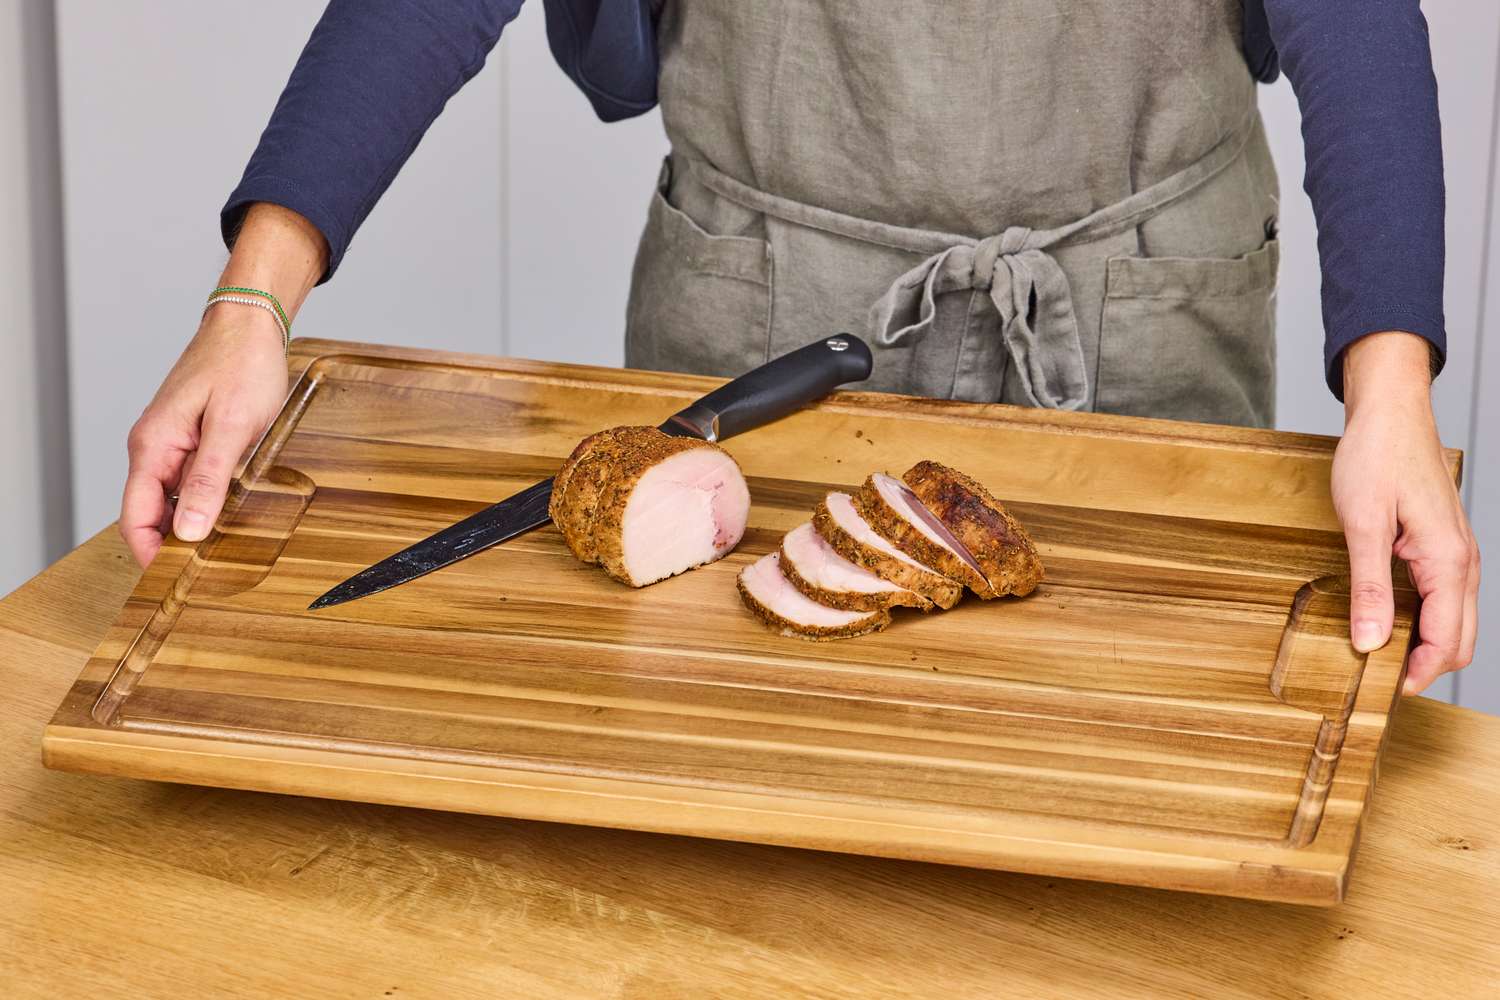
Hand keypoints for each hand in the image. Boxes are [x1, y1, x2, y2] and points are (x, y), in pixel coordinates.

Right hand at [120, 310, 288, 565]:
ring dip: (197, 522)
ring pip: (176, 499)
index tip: (176, 581)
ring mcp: (175, 443)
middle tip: (212, 572)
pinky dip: (210, 499)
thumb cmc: (242, 365)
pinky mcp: (195, 439)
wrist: (251, 326)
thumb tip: (190, 532)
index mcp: (153, 447)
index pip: (136, 517)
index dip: (152, 554)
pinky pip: (193, 481)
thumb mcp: (232, 427)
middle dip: (176, 544)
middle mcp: (155, 448)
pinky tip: (235, 509)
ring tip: (229, 546)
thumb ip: (210, 480)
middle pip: (154, 513)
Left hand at [1332, 332, 1479, 694]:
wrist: (1391, 414)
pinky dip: (1423, 620)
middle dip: (1424, 667)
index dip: (1416, 674)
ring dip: (1424, 645)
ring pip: (1454, 621)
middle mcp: (1463, 563)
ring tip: (1378, 656)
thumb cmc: (1376, 458)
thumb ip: (1370, 586)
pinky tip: (1387, 620)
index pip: (1445, 642)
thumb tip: (1371, 642)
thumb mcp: (1362, 524)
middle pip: (1458, 640)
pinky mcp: (1443, 546)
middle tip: (1377, 681)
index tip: (1383, 692)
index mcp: (1448, 562)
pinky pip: (1444, 598)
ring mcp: (1457, 555)